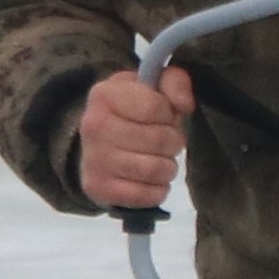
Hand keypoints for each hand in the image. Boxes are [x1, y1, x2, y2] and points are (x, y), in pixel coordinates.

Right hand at [78, 67, 192, 212]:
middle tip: (167, 141)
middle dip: (173, 141)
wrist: (98, 146)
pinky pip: (146, 195)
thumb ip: (174, 83)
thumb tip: (184, 105)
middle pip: (158, 140)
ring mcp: (94, 160)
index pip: (154, 107)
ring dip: (168, 167)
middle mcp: (93, 126)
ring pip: (154, 170)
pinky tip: (151, 180)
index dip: (169, 113)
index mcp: (105, 94)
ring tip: (161, 159)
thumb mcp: (152, 87)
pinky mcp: (98, 189)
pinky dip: (158, 190)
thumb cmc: (132, 111)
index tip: (164, 115)